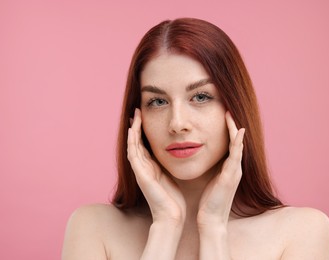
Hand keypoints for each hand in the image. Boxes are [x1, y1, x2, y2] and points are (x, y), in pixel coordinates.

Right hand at [127, 108, 185, 224]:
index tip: (147, 115)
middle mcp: (144, 167)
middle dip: (136, 126)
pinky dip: (133, 141)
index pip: (145, 144)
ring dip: (133, 129)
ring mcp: (140, 171)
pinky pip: (134, 154)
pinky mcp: (140, 175)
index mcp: (152, 167)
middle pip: (137, 142)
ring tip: (135, 115)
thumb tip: (180, 151)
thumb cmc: (174, 199)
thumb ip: (171, 164)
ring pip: (133, 145)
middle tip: (137, 110)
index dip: (144, 130)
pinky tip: (134, 129)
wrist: (172, 216)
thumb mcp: (173, 175)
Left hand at [197, 111, 244, 227]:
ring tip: (231, 114)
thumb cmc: (209, 201)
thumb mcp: (211, 180)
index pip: (229, 144)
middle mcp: (235, 168)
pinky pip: (236, 156)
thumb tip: (204, 157)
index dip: (227, 130)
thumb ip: (213, 168)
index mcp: (229, 168)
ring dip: (235, 130)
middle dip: (232, 125)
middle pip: (236, 142)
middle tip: (228, 109)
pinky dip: (237, 143)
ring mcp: (235, 172)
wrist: (211, 219)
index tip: (222, 115)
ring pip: (237, 146)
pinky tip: (238, 132)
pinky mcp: (231, 177)